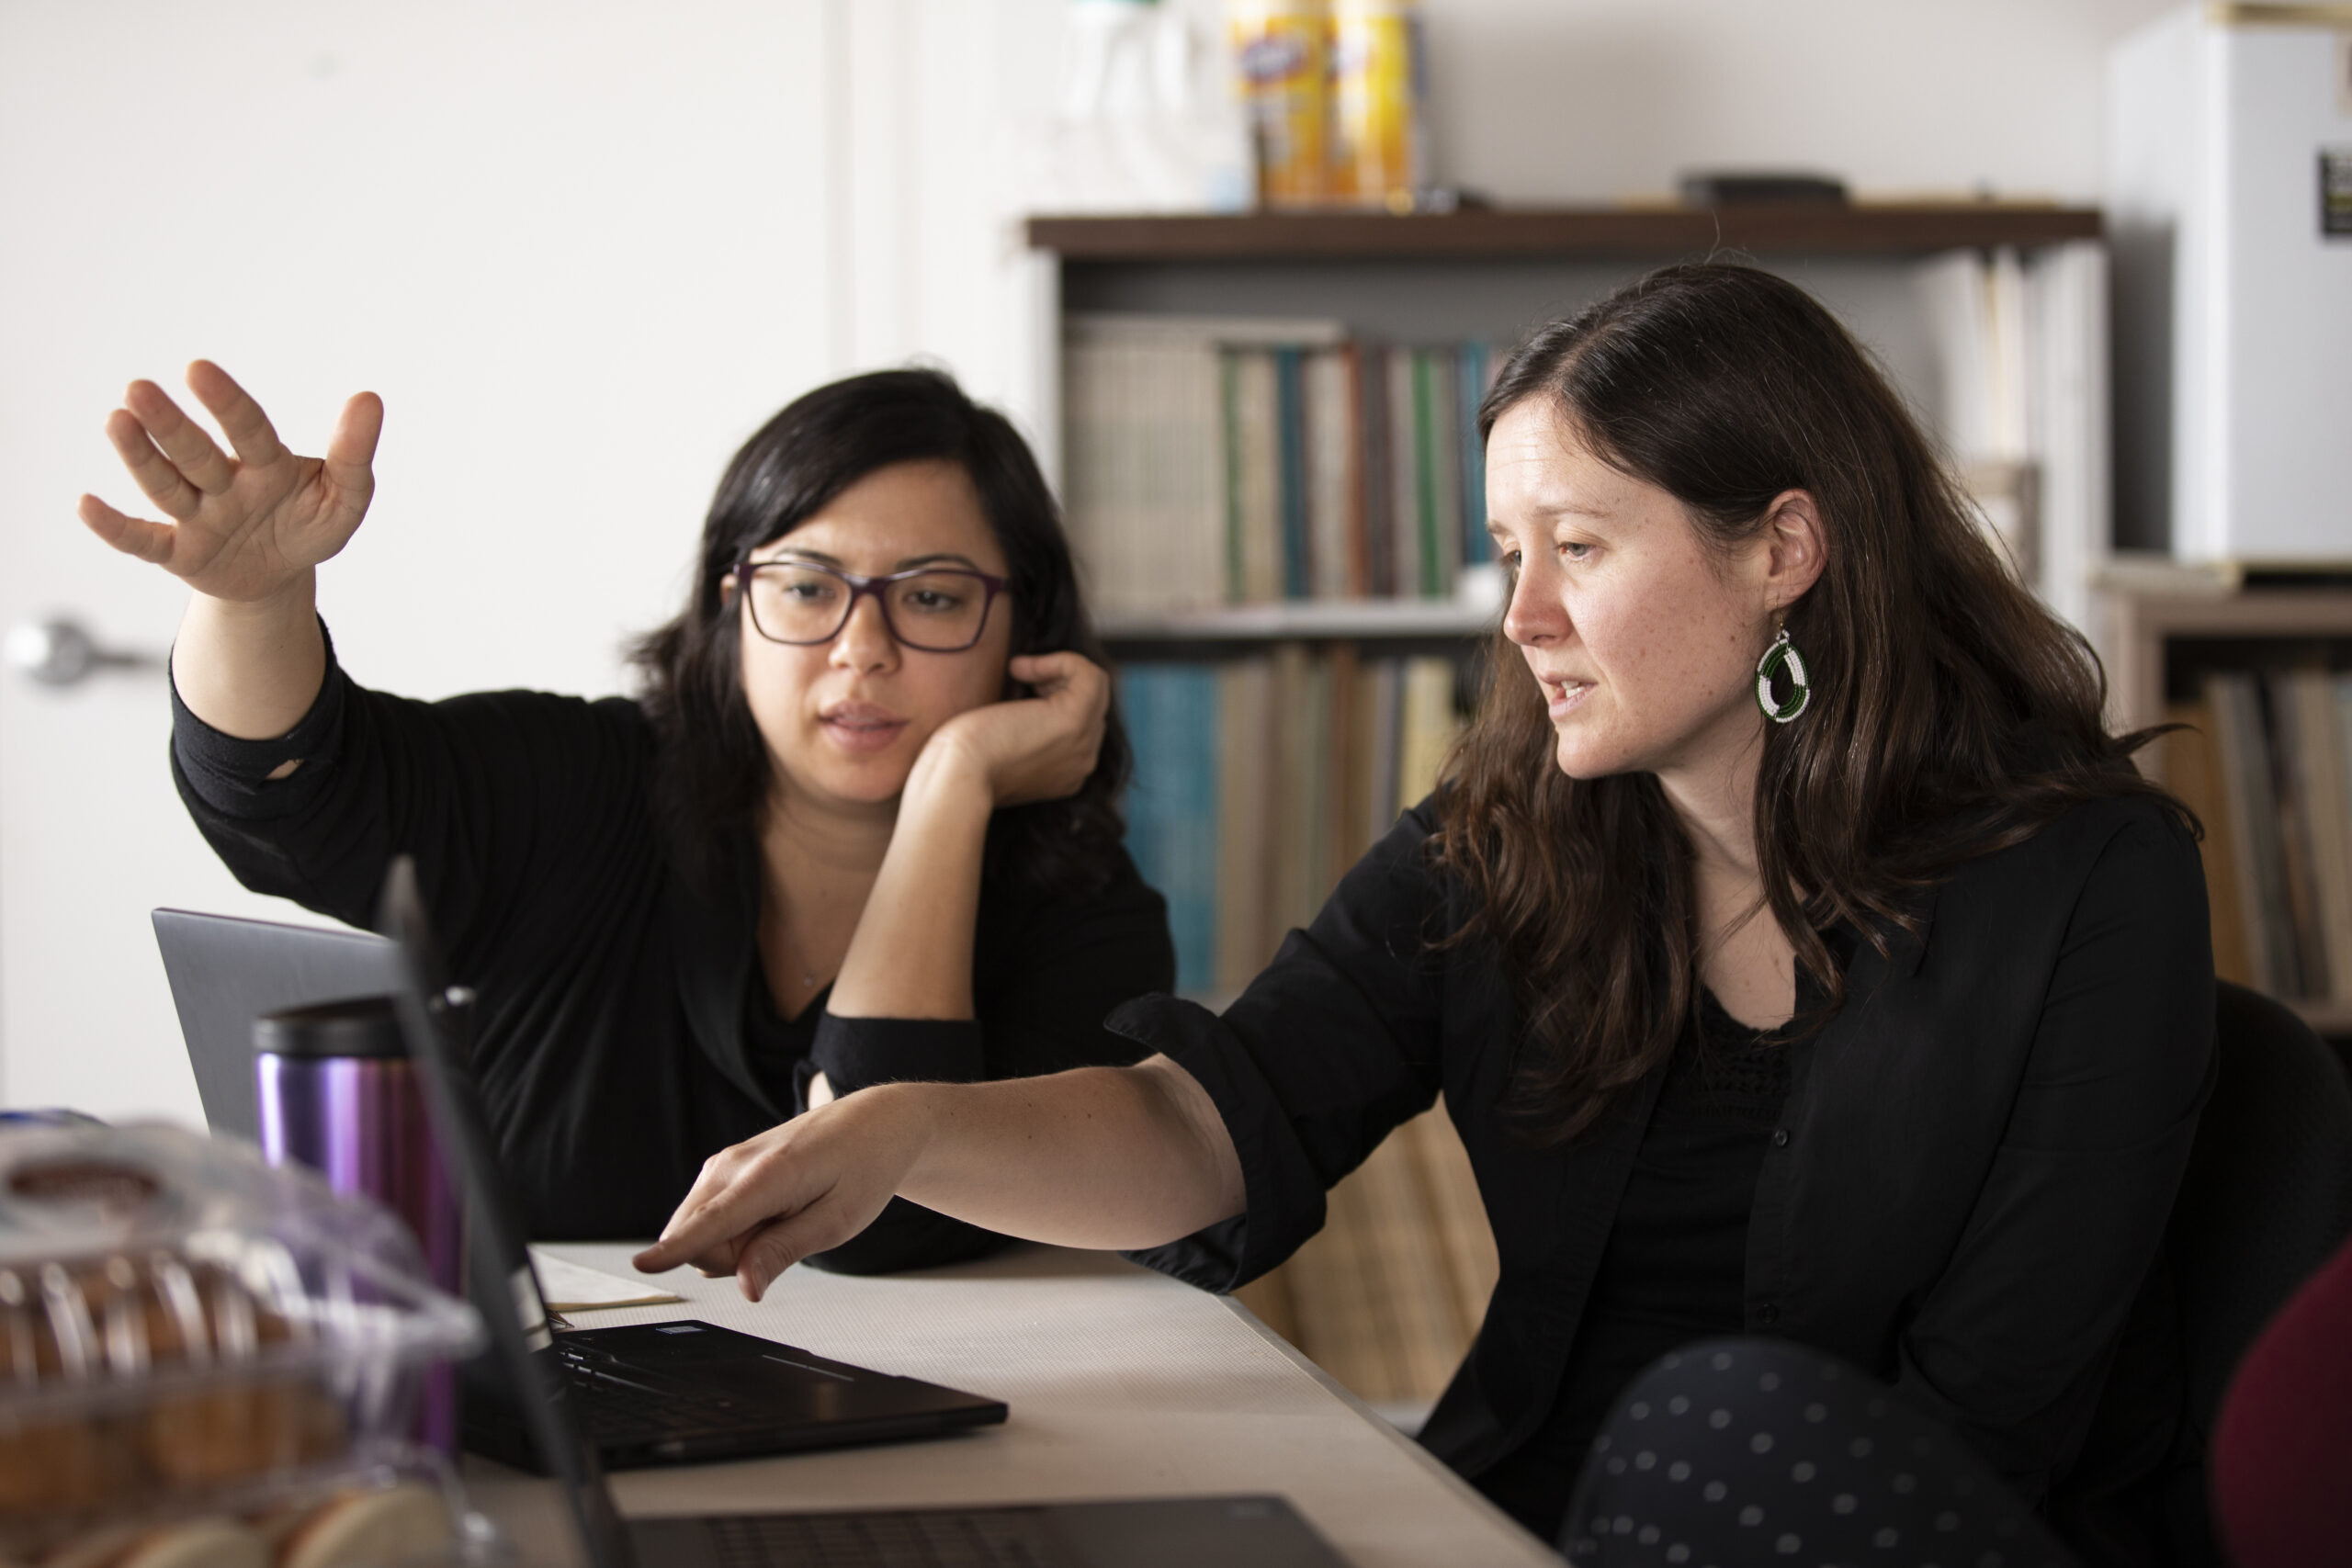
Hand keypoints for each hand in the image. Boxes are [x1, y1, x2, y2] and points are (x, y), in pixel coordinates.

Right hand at [77, 361, 381, 605]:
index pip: (248, 428)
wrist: (280, 574)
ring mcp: (196, 517)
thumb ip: (354, 455)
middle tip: (137, 389)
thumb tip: (370, 397)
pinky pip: (142, 541)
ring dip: (140, 457)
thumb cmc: (308, 524)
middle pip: (195, 452)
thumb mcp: (343, 498)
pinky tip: (85, 504)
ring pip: (166, 486)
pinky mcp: (177, 554)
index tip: (198, 369)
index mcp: (265, 464)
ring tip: (117, 421)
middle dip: (169, 425)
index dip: (226, 402)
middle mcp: (222, 483)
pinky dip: (114, 527)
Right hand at [632, 1084, 931, 1300]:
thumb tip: (746, 1288)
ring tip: (784, 1216)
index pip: (713, 1222)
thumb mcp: (839, 1220)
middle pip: (701, 1242)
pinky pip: (709, 1221)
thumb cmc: (863, 1167)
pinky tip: (771, 1210)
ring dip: (736, 1243)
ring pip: (701, 1234)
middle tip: (788, 1232)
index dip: (676, 1249)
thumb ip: (785, 1251)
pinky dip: (736, 1229)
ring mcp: (722, 1164)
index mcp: (769, 1175)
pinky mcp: (719, 1170)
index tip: (642, 1264)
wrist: (871, 1123)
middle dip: (735, 1259)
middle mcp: (734, 1164)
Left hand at [913, 651, 1108, 808]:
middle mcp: (1082, 763)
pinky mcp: (1075, 721)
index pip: (1082, 723)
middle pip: (1091, 705)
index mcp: (1066, 774)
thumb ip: (1022, 730)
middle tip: (1018, 679)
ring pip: (1095, 688)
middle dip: (1057, 682)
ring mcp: (1084, 744)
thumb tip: (1025, 691)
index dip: (1053, 696)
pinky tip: (1021, 668)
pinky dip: (1060, 661)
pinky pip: (1090, 675)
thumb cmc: (960, 761)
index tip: (1017, 691)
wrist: (956, 777)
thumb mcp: (999, 745)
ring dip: (1057, 669)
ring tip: (1019, 671)